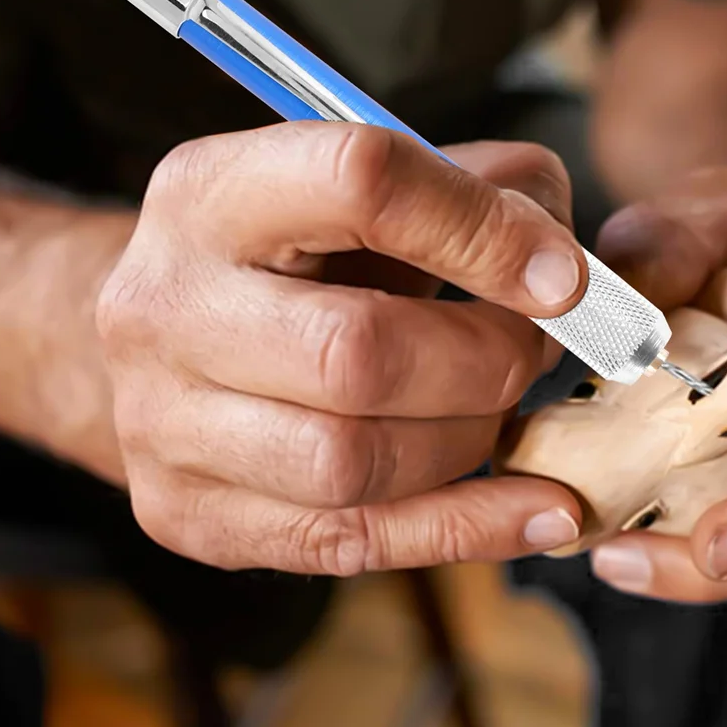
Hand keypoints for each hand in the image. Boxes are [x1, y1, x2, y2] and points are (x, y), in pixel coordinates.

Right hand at [96, 123, 587, 572]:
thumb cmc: (289, 258)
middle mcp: (165, 305)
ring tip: (500, 413)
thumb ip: (478, 189)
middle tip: (533, 352)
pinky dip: (466, 530)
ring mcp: (161, 422)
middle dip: (485, 361)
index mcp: (210, 192)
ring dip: (469, 443)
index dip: (482, 230)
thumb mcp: (369, 189)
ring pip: (351, 462)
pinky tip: (536, 510)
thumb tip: (566, 268)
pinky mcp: (186, 513)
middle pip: (357, 352)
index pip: (361, 183)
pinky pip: (347, 542)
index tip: (563, 276)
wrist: (165, 339)